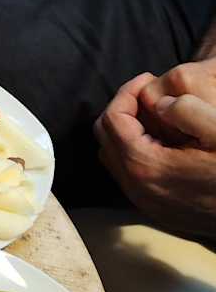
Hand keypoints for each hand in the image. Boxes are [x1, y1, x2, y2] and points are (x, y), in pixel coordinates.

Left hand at [94, 72, 215, 237]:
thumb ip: (187, 110)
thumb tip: (160, 104)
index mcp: (146, 165)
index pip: (112, 118)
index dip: (127, 92)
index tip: (148, 79)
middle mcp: (137, 188)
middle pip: (105, 137)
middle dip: (122, 109)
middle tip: (149, 96)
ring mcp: (145, 203)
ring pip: (113, 158)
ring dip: (126, 132)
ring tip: (156, 117)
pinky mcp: (157, 211)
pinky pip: (128, 175)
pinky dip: (135, 152)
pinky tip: (163, 142)